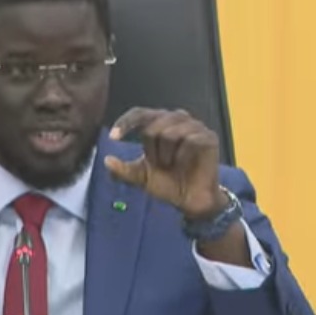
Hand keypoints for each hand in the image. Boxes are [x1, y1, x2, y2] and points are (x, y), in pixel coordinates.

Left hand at [104, 107, 227, 219]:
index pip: (139, 113)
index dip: (125, 122)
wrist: (190, 201)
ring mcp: (194, 126)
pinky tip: (185, 164)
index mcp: (159, 123)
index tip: (113, 137)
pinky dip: (182, 157)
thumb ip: (123, 170)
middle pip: (152, 125)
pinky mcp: (208, 137)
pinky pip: (189, 141)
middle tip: (159, 164)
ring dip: (166, 155)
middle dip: (151, 150)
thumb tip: (106, 161)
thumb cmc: (167, 183)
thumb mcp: (140, 177)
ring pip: (169, 132)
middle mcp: (176, 119)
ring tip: (172, 165)